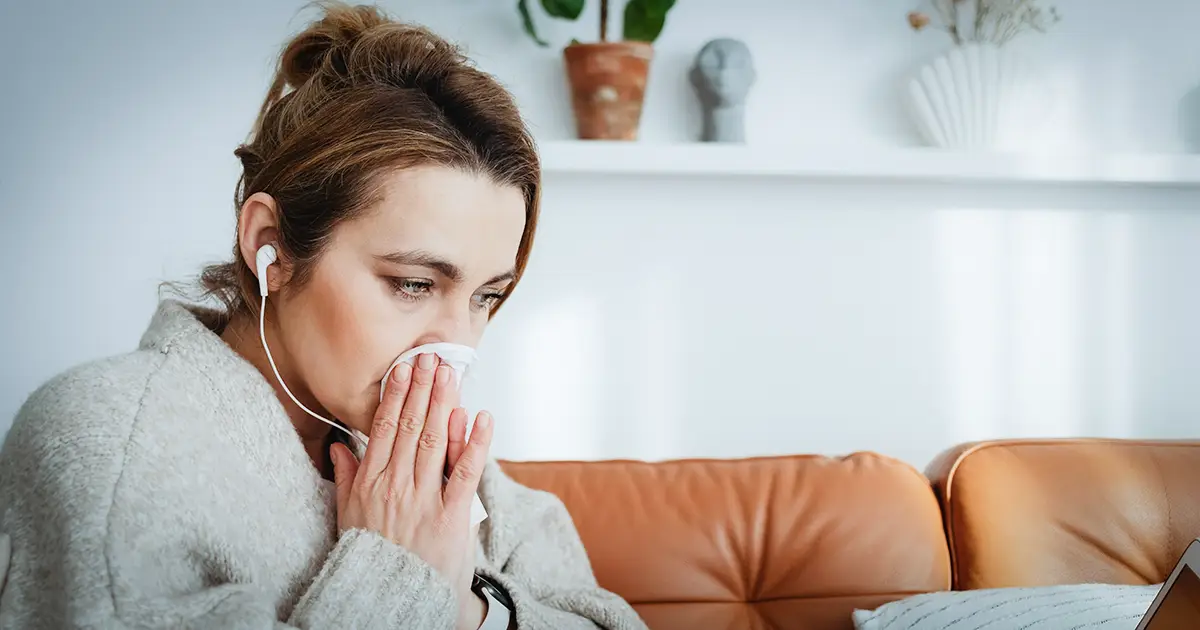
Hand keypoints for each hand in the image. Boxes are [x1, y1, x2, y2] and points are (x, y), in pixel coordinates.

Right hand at [329, 353, 494, 604]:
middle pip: (411, 426)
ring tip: (450, 374)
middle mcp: (396, 485)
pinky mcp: (451, 516)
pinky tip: (481, 417)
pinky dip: (475, 443)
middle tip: (432, 356)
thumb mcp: (349, 516)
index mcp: (371, 482)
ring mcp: (424, 499)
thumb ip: (348, 478)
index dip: (396, 394)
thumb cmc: (373, 556)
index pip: (384, 428)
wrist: (396, 597)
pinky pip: (465, 473)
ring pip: (434, 441)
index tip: (405, 368)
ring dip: (444, 403)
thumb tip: (341, 448)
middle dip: (422, 388)